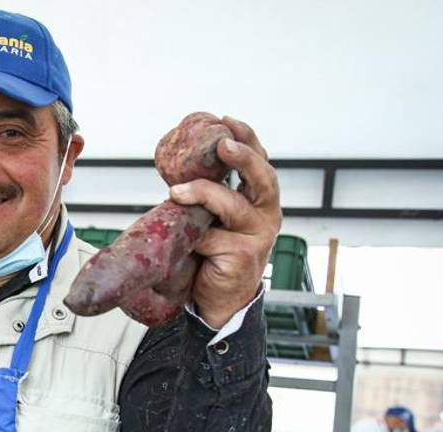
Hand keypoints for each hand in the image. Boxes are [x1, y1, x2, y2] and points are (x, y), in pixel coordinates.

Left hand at [168, 116, 280, 328]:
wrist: (220, 299)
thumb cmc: (215, 252)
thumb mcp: (213, 217)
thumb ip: (208, 194)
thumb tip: (179, 165)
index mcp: (260, 198)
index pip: (259, 161)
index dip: (247, 139)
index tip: (227, 121)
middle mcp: (266, 213)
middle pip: (262, 177)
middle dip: (243, 157)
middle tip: (223, 145)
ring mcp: (258, 234)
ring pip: (232, 205)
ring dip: (203, 194)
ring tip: (176, 191)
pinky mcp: (244, 255)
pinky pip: (213, 238)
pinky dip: (196, 238)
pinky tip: (188, 243)